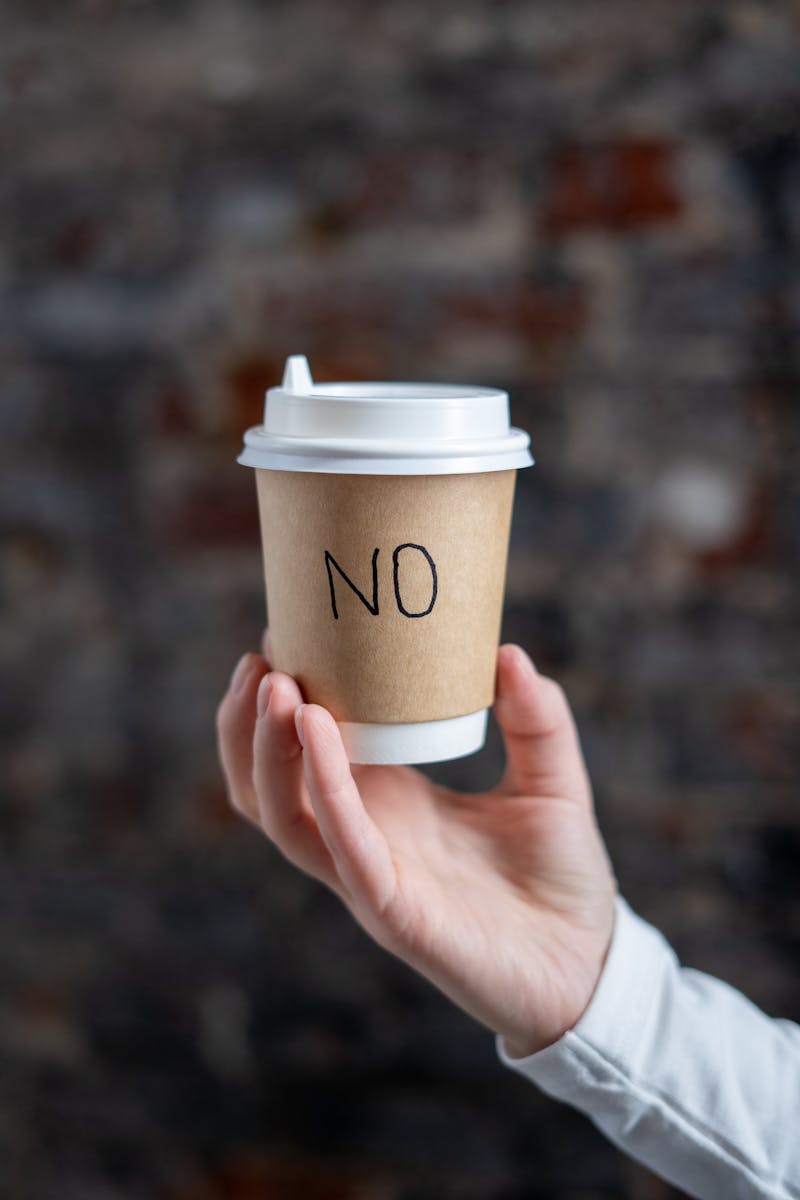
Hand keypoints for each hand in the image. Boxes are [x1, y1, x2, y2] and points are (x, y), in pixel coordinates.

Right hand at [216, 632, 616, 1056]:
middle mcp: (363, 837)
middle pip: (267, 785)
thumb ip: (535, 718)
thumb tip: (507, 650)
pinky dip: (322, 788)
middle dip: (247, 723)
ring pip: (282, 817)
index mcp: (387, 804)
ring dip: (266, 750)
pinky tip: (317, 731)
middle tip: (259, 657)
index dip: (282, 698)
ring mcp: (369, 875)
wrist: (591, 964)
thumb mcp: (551, 779)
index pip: (307, 751)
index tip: (285, 630)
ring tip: (272, 686)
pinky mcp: (392, 910)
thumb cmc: (560, 877)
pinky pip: (341, 847)